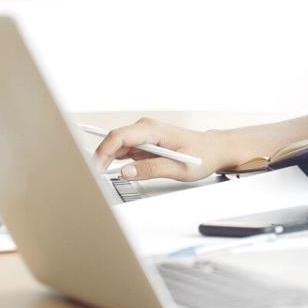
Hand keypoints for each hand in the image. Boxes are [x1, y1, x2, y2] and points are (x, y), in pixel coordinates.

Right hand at [92, 117, 227, 182]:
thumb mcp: (179, 169)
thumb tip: (126, 173)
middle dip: (101, 158)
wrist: (213, 149)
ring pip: (116, 146)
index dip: (104, 152)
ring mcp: (144, 135)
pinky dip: (115, 161)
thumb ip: (151, 170)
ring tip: (100, 177)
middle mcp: (146, 128)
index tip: (96, 169)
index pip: (119, 136)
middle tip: (94, 179)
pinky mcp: (144, 143)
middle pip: (114, 140)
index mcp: (153, 129)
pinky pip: (123, 150)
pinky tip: (111, 171)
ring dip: (106, 160)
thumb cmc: (202, 155)